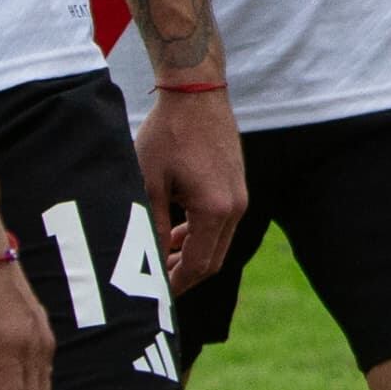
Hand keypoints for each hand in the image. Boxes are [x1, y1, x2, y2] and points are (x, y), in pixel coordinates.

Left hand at [134, 83, 248, 292]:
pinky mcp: (237, 186)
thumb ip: (154, 226)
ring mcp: (240, 197)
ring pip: (219, 243)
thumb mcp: (150, 183)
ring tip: (163, 256)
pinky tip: (177, 231)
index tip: (158, 295)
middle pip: (214, 260)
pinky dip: (201, 234)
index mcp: (215, 209)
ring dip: (193, 254)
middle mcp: (235, 207)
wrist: (196, 94)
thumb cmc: (168, 134)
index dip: (178, 284)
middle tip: (158, 282)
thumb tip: (151, 260)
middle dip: (186, 275)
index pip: (200, 264)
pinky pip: (222, 223)